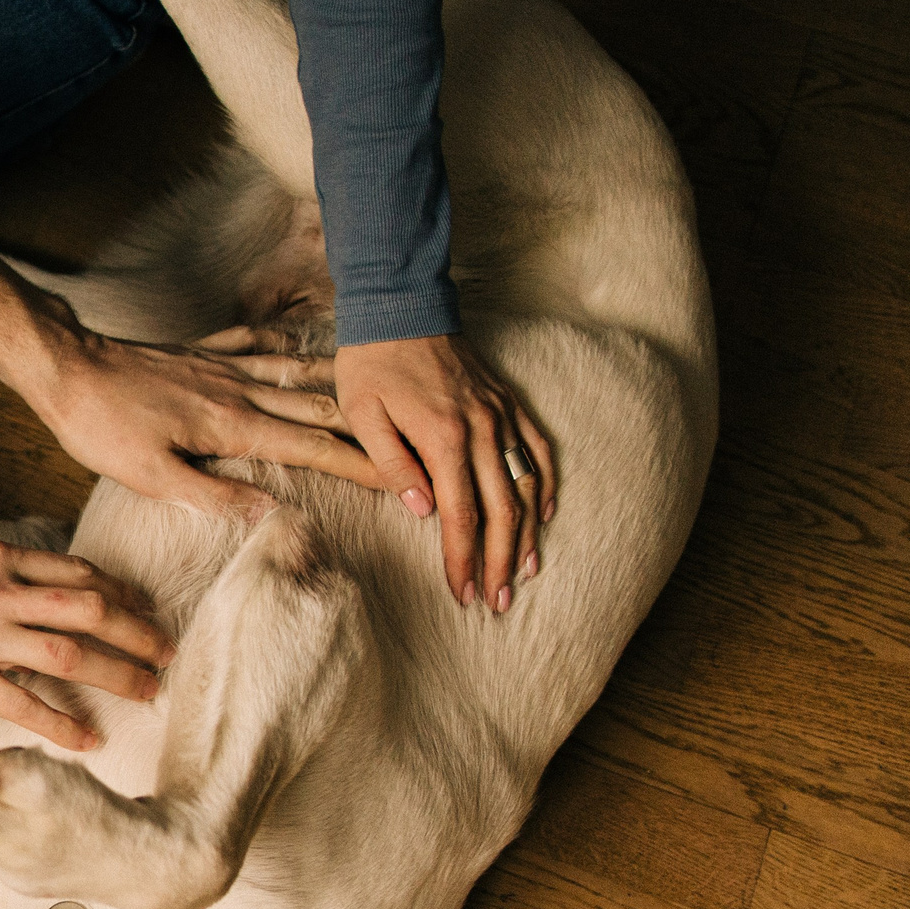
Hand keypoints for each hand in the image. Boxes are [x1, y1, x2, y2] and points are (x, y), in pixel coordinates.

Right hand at [0, 539, 173, 749]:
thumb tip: (17, 605)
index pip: (76, 570)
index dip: (121, 592)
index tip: (143, 610)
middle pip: (92, 606)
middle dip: (139, 632)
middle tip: (168, 654)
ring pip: (72, 653)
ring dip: (119, 675)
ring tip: (148, 692)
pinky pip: (25, 703)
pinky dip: (64, 724)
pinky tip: (88, 741)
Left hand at [2, 292, 383, 518]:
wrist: (66, 368)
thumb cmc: (101, 427)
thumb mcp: (151, 476)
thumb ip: (213, 496)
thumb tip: (272, 516)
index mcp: (233, 425)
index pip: (313, 448)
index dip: (363, 465)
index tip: (406, 480)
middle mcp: (239, 390)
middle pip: (320, 408)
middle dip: (371, 428)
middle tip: (413, 441)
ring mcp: (222, 367)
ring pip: (298, 373)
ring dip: (341, 384)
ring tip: (380, 389)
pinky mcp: (201, 353)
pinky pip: (256, 345)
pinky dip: (287, 347)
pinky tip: (300, 347)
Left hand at [334, 333, 553, 611]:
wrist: (400, 306)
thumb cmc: (371, 364)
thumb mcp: (364, 416)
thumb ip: (393, 466)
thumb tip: (423, 511)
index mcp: (443, 437)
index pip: (459, 514)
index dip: (463, 557)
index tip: (464, 592)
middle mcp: (482, 429)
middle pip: (500, 509)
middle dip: (501, 560)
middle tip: (497, 602)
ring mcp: (500, 415)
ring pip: (525, 484)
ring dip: (529, 532)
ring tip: (527, 571)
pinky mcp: (506, 403)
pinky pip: (538, 448)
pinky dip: (546, 483)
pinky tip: (546, 514)